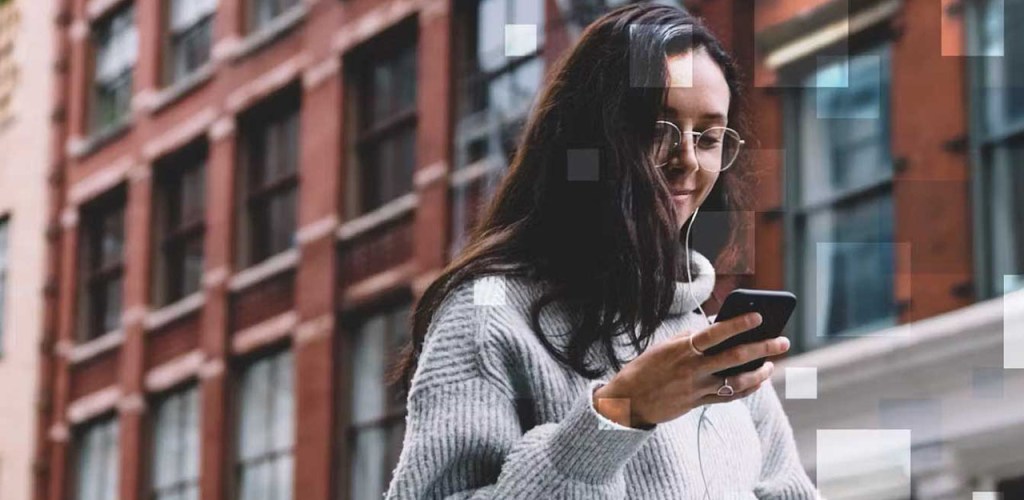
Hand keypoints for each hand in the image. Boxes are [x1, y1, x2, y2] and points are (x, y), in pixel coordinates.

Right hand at [592, 312, 789, 428]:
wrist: (627, 401)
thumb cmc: (645, 368)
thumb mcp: (663, 347)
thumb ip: (689, 339)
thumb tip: (716, 330)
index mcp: (681, 349)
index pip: (715, 334)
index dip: (738, 325)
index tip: (758, 317)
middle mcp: (692, 369)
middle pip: (734, 358)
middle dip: (762, 349)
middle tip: (783, 341)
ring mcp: (696, 388)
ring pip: (736, 381)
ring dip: (759, 373)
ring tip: (771, 364)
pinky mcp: (697, 403)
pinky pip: (728, 397)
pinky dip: (746, 389)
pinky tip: (757, 382)